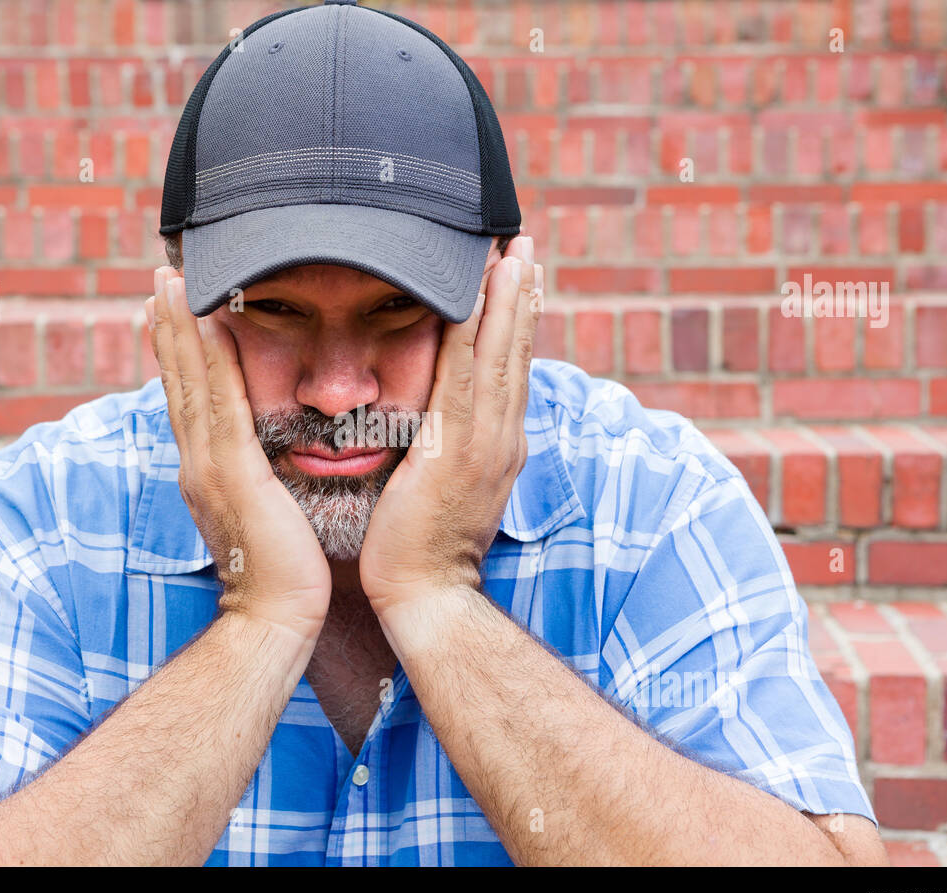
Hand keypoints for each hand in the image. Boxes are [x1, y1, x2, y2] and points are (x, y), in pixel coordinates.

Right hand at [146, 267, 330, 643]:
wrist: (275, 620)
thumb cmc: (283, 577)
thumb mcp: (267, 519)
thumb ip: (263, 486)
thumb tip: (271, 467)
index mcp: (207, 474)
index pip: (190, 401)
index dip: (178, 355)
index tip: (171, 313)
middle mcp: (198, 464)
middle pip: (178, 382)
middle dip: (168, 328)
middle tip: (161, 278)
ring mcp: (208, 467)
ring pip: (189, 383)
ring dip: (179, 328)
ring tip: (170, 281)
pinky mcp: (232, 473)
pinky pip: (218, 402)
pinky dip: (207, 359)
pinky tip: (207, 321)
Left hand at [358, 236, 541, 625]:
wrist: (426, 597)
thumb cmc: (421, 550)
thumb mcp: (443, 492)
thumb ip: (447, 454)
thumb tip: (438, 433)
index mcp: (498, 446)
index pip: (510, 371)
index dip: (517, 322)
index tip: (521, 277)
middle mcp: (502, 438)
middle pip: (515, 353)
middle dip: (523, 295)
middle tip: (525, 242)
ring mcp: (486, 442)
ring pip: (500, 356)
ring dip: (508, 299)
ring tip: (513, 250)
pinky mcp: (458, 448)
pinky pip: (466, 375)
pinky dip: (475, 330)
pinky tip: (476, 293)